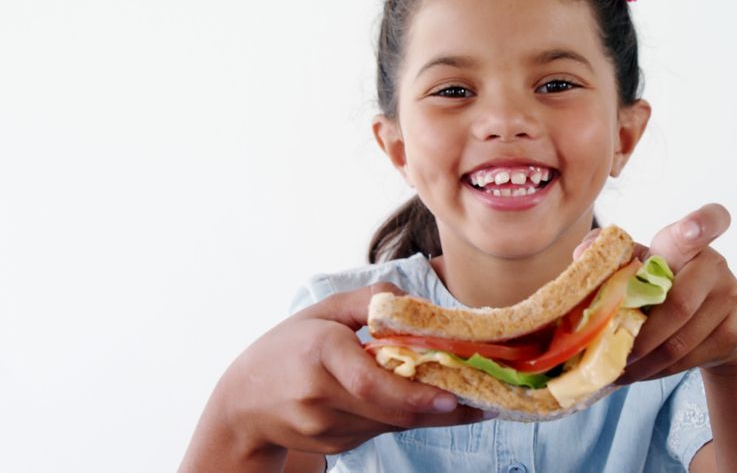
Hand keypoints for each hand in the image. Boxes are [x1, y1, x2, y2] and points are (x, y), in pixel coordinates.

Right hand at [194, 283, 488, 459]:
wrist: (242, 403)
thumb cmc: (288, 347)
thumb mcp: (323, 311)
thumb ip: (370, 301)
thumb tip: (413, 303)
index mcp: (318, 353)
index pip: (370, 383)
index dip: (412, 394)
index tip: (450, 397)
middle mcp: (319, 396)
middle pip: (390, 409)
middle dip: (439, 407)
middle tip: (484, 398)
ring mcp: (323, 427)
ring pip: (390, 423)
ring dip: (425, 411)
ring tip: (463, 396)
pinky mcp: (332, 445)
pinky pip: (378, 430)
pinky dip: (400, 416)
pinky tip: (414, 402)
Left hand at [575, 204, 736, 383]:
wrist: (719, 326)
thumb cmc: (668, 286)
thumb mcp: (641, 265)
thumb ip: (612, 256)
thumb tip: (582, 253)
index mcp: (689, 243)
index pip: (709, 220)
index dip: (701, 223)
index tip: (690, 230)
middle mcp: (715, 266)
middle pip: (677, 305)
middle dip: (639, 336)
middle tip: (611, 353)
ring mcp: (730, 300)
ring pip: (679, 341)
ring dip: (642, 361)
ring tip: (616, 371)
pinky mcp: (733, 334)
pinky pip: (687, 360)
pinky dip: (656, 371)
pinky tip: (639, 372)